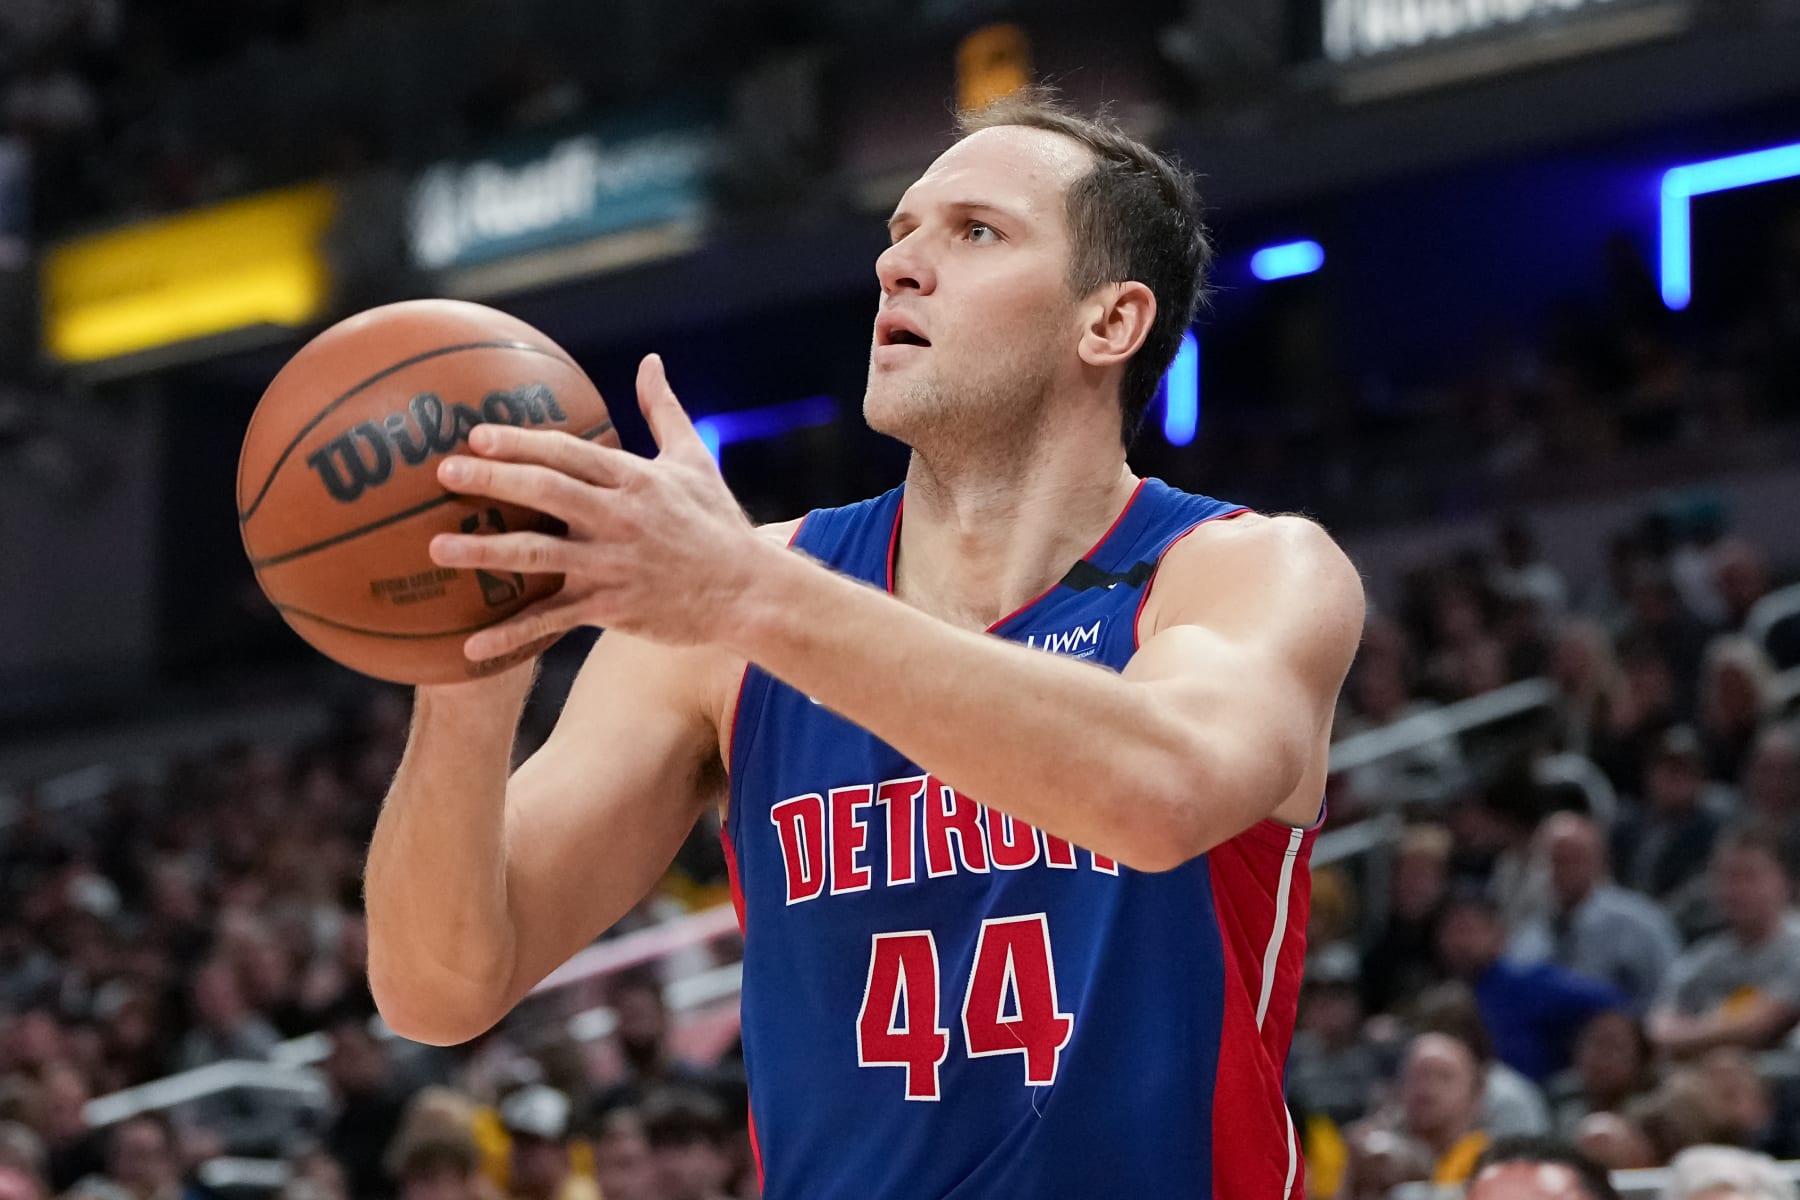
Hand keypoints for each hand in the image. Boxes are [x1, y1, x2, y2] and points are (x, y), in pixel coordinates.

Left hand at [427, 354, 767, 658]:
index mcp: (635, 480)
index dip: (521, 444)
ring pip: (539, 556)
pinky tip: (470, 645)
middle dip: (493, 482)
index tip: (478, 436)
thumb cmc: (718, 523)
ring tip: (438, 547)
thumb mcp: (695, 459)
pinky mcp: (611, 607)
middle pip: (547, 494)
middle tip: (445, 474)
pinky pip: (552, 621)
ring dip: (486, 552)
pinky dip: (511, 634)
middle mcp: (619, 518)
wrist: (749, 591)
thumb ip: (664, 410)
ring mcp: (612, 565)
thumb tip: (650, 362)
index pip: (569, 454)